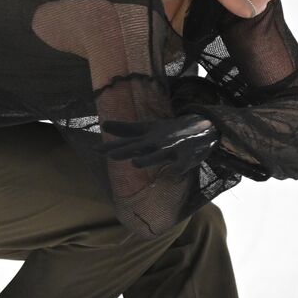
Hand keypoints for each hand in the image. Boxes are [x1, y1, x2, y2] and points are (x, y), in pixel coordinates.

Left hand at [93, 115, 219, 176]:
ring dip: (147, 159)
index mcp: (148, 137)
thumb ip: (127, 129)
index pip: (127, 142)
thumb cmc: (169, 131)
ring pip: (158, 155)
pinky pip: (182, 164)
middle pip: (139, 148)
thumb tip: (104, 126)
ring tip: (135, 163)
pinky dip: (178, 167)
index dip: (111, 146)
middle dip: (125, 151)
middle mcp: (158, 142)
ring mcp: (172, 148)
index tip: (95, 150)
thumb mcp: (148, 128)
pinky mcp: (187, 156)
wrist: (202, 127)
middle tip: (111, 155)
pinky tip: (173, 171)